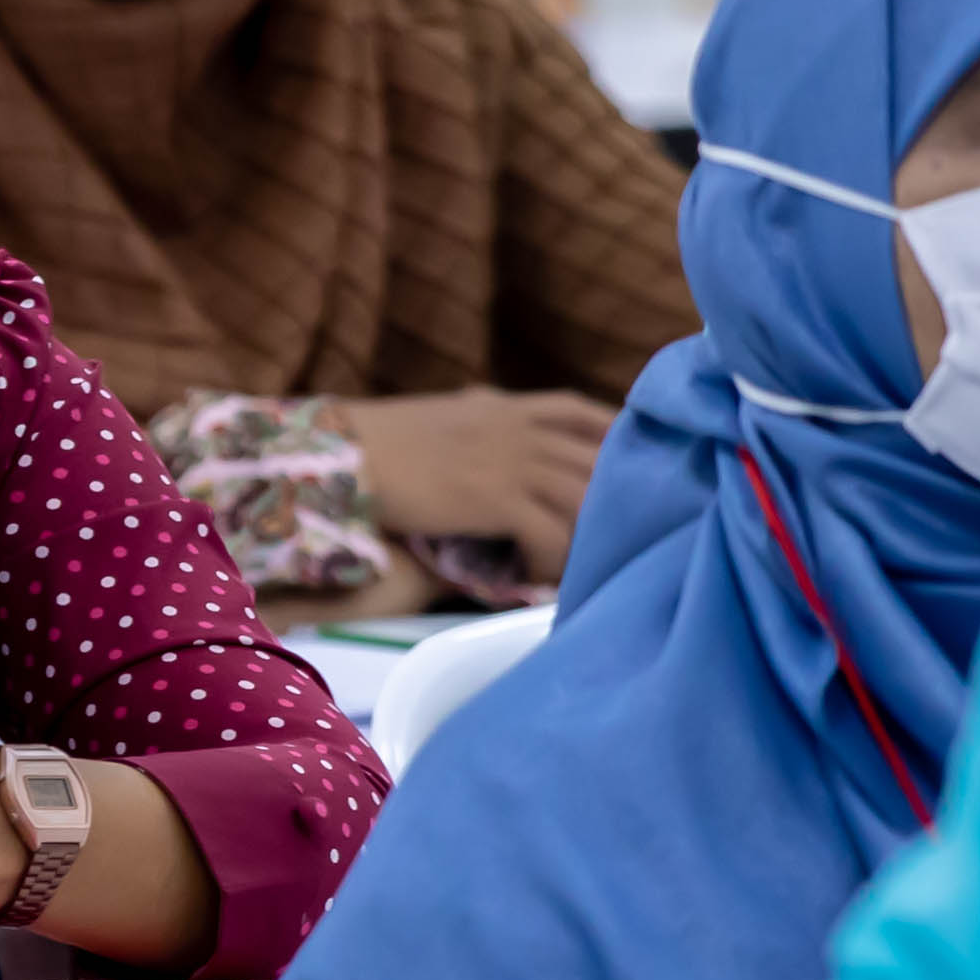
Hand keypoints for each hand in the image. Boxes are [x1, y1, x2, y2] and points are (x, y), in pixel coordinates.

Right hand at [342, 390, 614, 579]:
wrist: (348, 454)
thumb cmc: (381, 439)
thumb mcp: (444, 415)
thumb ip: (479, 416)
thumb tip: (490, 410)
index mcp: (507, 406)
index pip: (582, 410)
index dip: (615, 434)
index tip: (631, 461)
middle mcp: (520, 430)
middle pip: (596, 458)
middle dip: (614, 498)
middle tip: (611, 534)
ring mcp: (512, 462)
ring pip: (583, 498)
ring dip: (587, 536)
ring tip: (576, 565)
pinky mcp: (497, 499)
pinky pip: (550, 532)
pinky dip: (552, 558)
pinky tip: (535, 573)